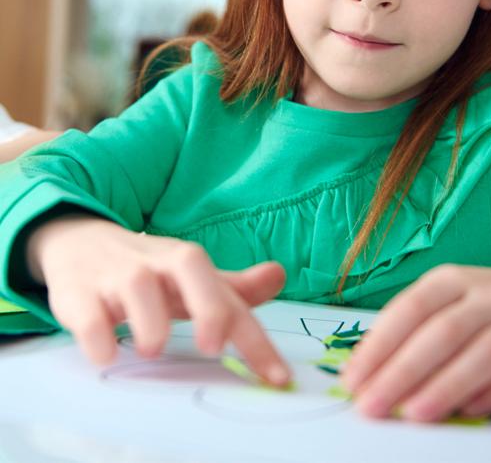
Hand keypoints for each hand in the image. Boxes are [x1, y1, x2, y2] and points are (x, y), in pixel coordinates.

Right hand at [27, 215, 289, 384]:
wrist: (82, 242)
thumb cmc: (150, 270)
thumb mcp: (193, 278)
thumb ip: (235, 288)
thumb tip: (279, 275)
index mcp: (191, 263)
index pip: (232, 299)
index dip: (255, 339)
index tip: (277, 378)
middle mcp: (159, 263)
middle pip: (190, 268)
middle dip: (207, 307)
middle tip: (211, 348)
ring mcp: (118, 275)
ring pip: (137, 287)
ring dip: (149, 322)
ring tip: (153, 349)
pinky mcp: (79, 292)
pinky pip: (89, 314)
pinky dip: (98, 336)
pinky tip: (107, 355)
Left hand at [341, 264, 490, 422]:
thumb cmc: (477, 310)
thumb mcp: (442, 303)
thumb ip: (407, 332)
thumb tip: (366, 375)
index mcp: (453, 279)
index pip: (412, 308)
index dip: (381, 344)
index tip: (354, 379)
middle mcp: (490, 295)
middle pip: (444, 332)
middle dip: (404, 372)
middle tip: (374, 405)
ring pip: (484, 354)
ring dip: (446, 387)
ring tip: (413, 414)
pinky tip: (467, 412)